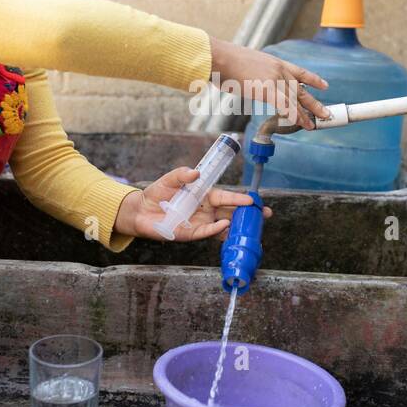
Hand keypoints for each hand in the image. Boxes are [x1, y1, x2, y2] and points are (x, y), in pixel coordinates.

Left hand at [114, 167, 271, 241]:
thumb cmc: (158, 194)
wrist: (141, 211)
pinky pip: (206, 233)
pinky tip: (225, 226)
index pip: (226, 197)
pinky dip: (216, 230)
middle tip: (265, 214)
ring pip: (223, 225)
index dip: (239, 198)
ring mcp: (200, 223)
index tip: (252, 199)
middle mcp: (206, 210)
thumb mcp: (170, 179)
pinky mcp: (191, 234)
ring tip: (252, 226)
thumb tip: (195, 172)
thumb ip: (181, 174)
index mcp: (205, 195)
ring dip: (237, 226)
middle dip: (248, 214)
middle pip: (231, 212)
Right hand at [209, 36, 332, 129]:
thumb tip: (252, 81)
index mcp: (275, 63)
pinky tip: (302, 123)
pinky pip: (286, 106)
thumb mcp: (247, 64)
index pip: (300, 72)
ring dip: (307, 113)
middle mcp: (279, 70)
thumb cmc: (225, 61)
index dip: (314, 80)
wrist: (221, 58)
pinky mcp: (268, 89)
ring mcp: (275, 79)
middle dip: (314, 102)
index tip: (324, 85)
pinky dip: (295, 116)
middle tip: (325, 113)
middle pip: (302, 89)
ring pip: (296, 100)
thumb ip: (255, 74)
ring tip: (316, 123)